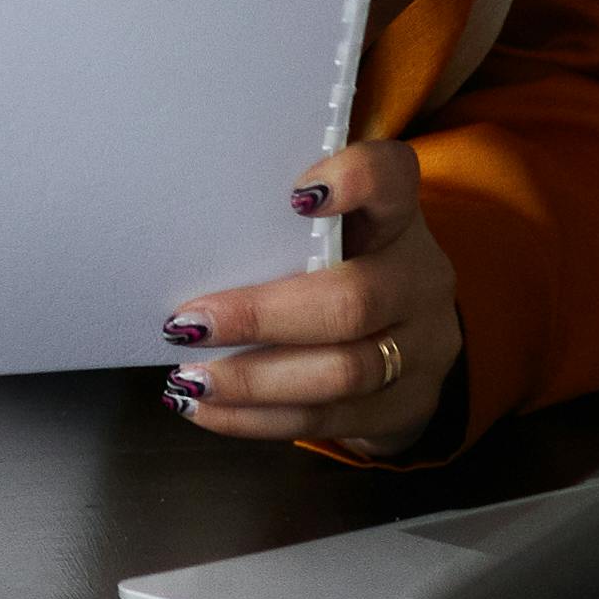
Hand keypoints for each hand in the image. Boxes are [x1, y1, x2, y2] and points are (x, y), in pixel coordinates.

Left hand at [162, 141, 460, 453]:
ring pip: (342, 372)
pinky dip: (259, 419)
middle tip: (187, 325)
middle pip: (351, 301)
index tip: (295, 195)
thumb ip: (276, 221)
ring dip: (253, 380)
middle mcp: (419, 279)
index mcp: (396, 217)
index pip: (390, 178)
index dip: (353, 182)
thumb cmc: (340, 265)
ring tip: (191, 379)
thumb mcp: (330, 229)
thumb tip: (176, 232)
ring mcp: (422, 348)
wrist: (407, 340)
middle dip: (259, 317)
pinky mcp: (406, 405)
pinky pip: (330, 420)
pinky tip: (210, 409)